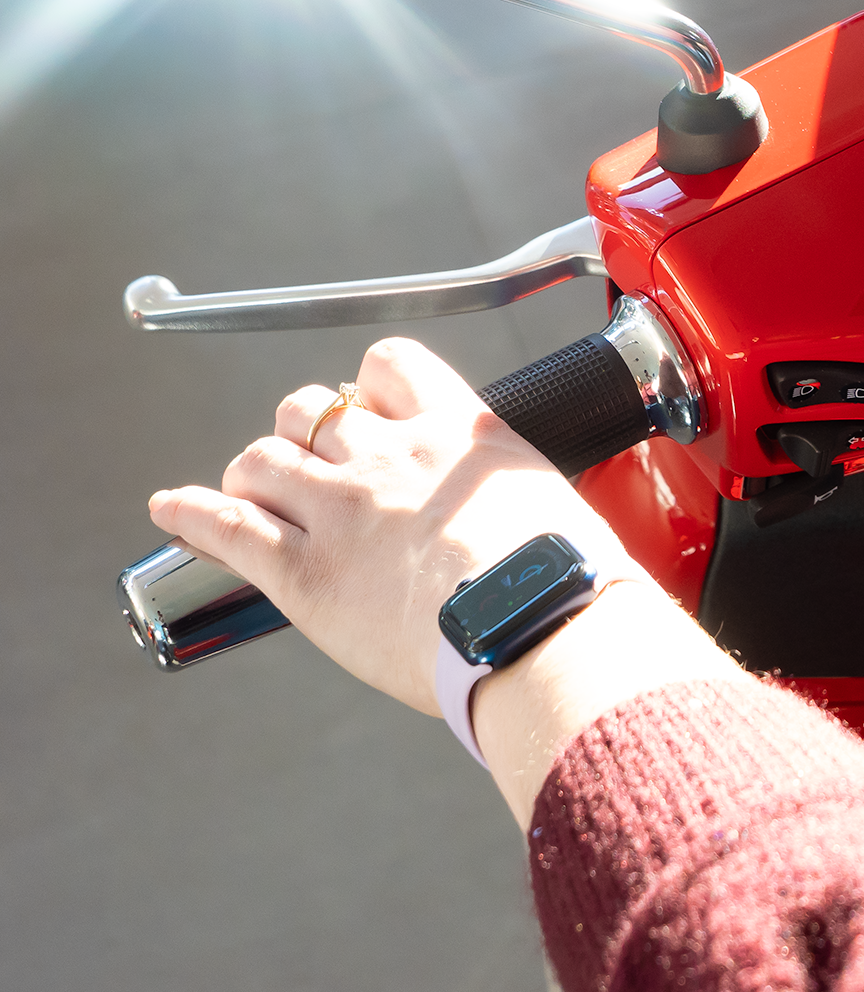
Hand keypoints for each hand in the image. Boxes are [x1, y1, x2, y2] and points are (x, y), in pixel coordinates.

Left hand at [148, 337, 632, 717]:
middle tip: (314, 469)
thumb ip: (510, 493)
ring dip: (256, 474)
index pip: (389, 366)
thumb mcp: (549, 502)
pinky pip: (226, 525)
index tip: (368, 410)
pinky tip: (171, 508)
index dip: (369, 387)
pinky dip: (190, 513)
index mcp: (455, 432)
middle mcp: (389, 456)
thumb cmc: (564, 577)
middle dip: (305, 433)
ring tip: (258, 496)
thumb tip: (521, 518)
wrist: (538, 625)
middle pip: (311, 409)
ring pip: (261, 459)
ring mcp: (340, 510)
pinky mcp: (303, 571)